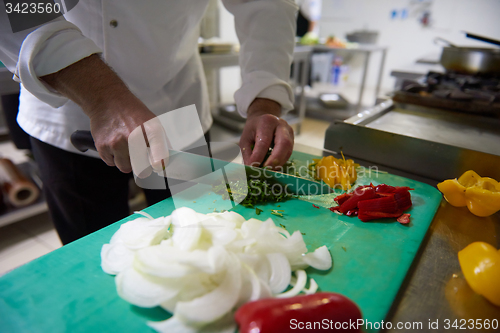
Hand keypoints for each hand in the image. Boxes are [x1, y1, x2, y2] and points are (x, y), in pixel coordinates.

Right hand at [41, 54, 168, 175]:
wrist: (107, 100)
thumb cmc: (132, 112)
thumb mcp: (152, 122)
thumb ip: (160, 143)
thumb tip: (166, 162)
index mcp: (151, 131)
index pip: (159, 156)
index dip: (159, 165)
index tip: (158, 167)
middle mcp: (134, 138)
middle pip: (141, 169)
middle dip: (141, 166)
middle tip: (140, 157)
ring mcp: (117, 143)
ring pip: (125, 167)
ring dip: (126, 162)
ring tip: (125, 147)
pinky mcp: (103, 146)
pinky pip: (111, 163)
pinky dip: (113, 157)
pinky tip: (114, 144)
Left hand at [239, 98, 293, 168]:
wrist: (264, 118)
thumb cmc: (254, 129)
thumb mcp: (246, 138)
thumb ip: (247, 153)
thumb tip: (250, 168)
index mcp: (266, 122)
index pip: (264, 141)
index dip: (259, 156)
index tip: (253, 167)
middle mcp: (281, 125)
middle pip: (283, 144)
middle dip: (275, 160)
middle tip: (266, 170)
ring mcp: (289, 132)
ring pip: (288, 150)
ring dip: (279, 163)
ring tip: (269, 171)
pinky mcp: (292, 139)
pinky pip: (289, 153)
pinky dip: (281, 162)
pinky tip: (273, 167)